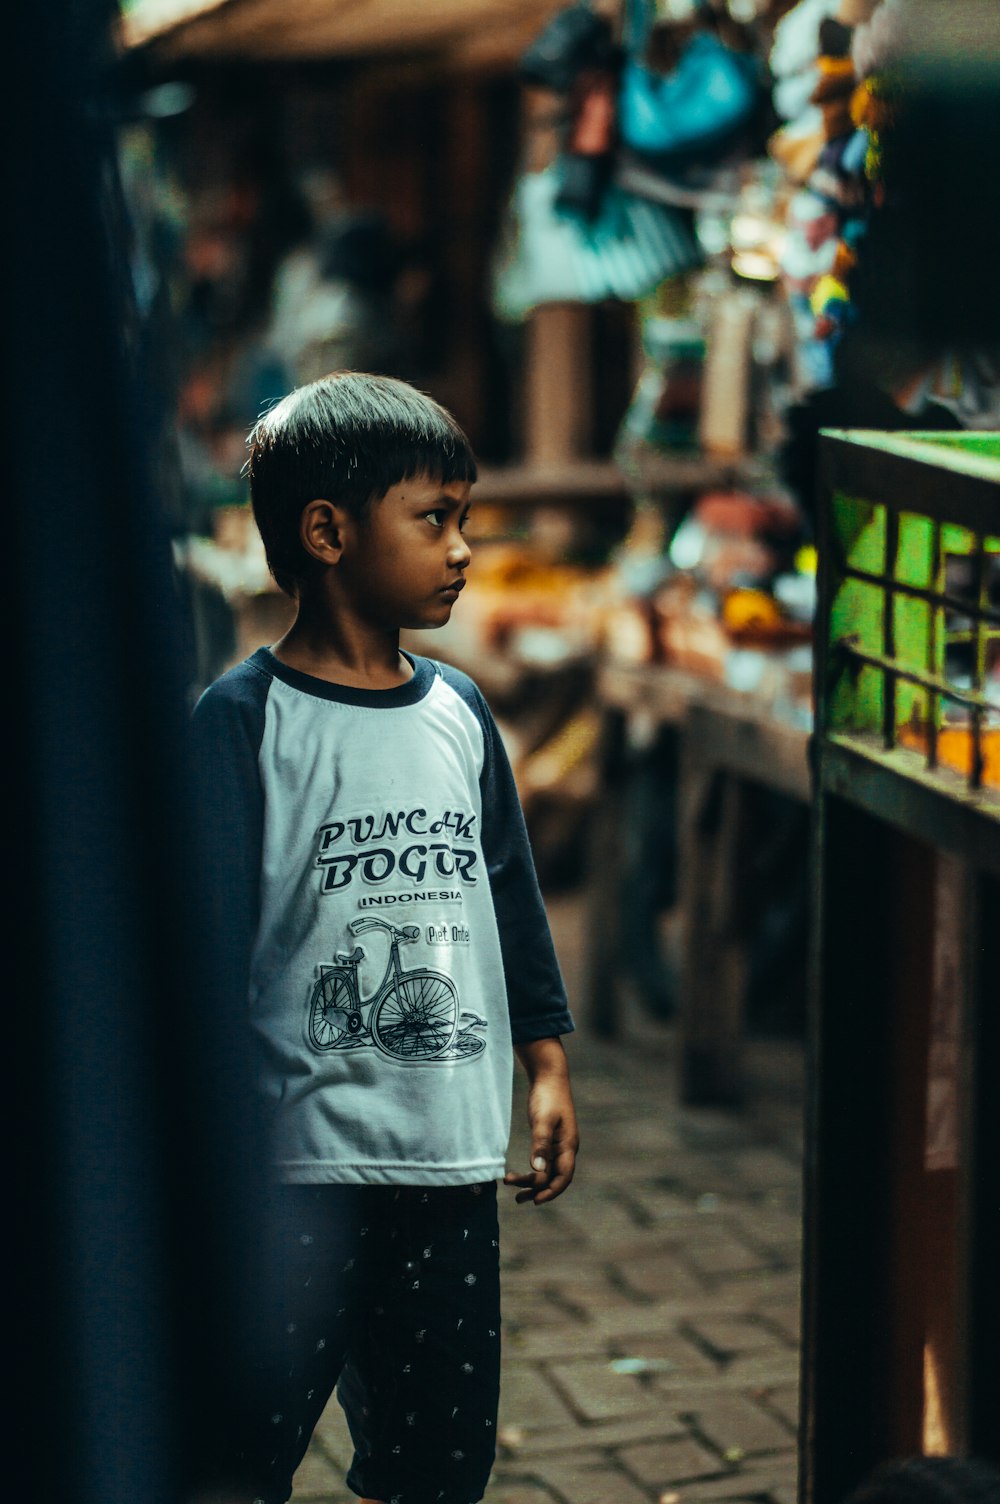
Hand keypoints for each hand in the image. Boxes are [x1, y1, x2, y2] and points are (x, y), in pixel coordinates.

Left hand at [505, 1038, 578, 1205]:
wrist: (549, 1076)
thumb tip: (538, 1172)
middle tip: (518, 1199)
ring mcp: (558, 1144)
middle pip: (555, 1178)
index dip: (551, 1191)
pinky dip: (533, 1170)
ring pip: (548, 1171)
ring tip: (513, 1188)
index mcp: (568, 1145)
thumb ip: (540, 1145)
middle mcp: (566, 1148)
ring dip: (533, 1182)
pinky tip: (521, 1173)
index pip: (563, 1177)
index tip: (535, 1200)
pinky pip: (543, 1162)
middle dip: (538, 1190)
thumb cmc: (547, 1096)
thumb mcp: (543, 1120)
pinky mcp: (549, 1139)